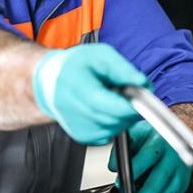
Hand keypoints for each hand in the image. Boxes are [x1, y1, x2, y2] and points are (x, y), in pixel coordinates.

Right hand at [32, 43, 147, 144]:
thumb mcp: (100, 55)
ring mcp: (79, 128)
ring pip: (116, 128)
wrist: (49, 81)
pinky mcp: (82, 136)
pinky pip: (109, 133)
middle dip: (129, 107)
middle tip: (126, 91)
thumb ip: (123, 69)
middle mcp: (76, 112)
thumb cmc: (73, 65)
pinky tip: (104, 108)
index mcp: (80, 89)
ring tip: (111, 97)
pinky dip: (113, 122)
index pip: (114, 107)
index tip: (142, 94)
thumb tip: (143, 83)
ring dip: (122, 115)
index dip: (133, 104)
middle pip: (117, 119)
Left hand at [108, 120, 190, 192]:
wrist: (174, 137)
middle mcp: (172, 155)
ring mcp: (181, 169)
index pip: (148, 155)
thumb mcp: (134, 135)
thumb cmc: (151, 137)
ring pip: (170, 192)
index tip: (121, 183)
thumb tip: (114, 166)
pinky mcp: (184, 181)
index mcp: (159, 140)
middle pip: (161, 177)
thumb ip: (121, 150)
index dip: (135, 170)